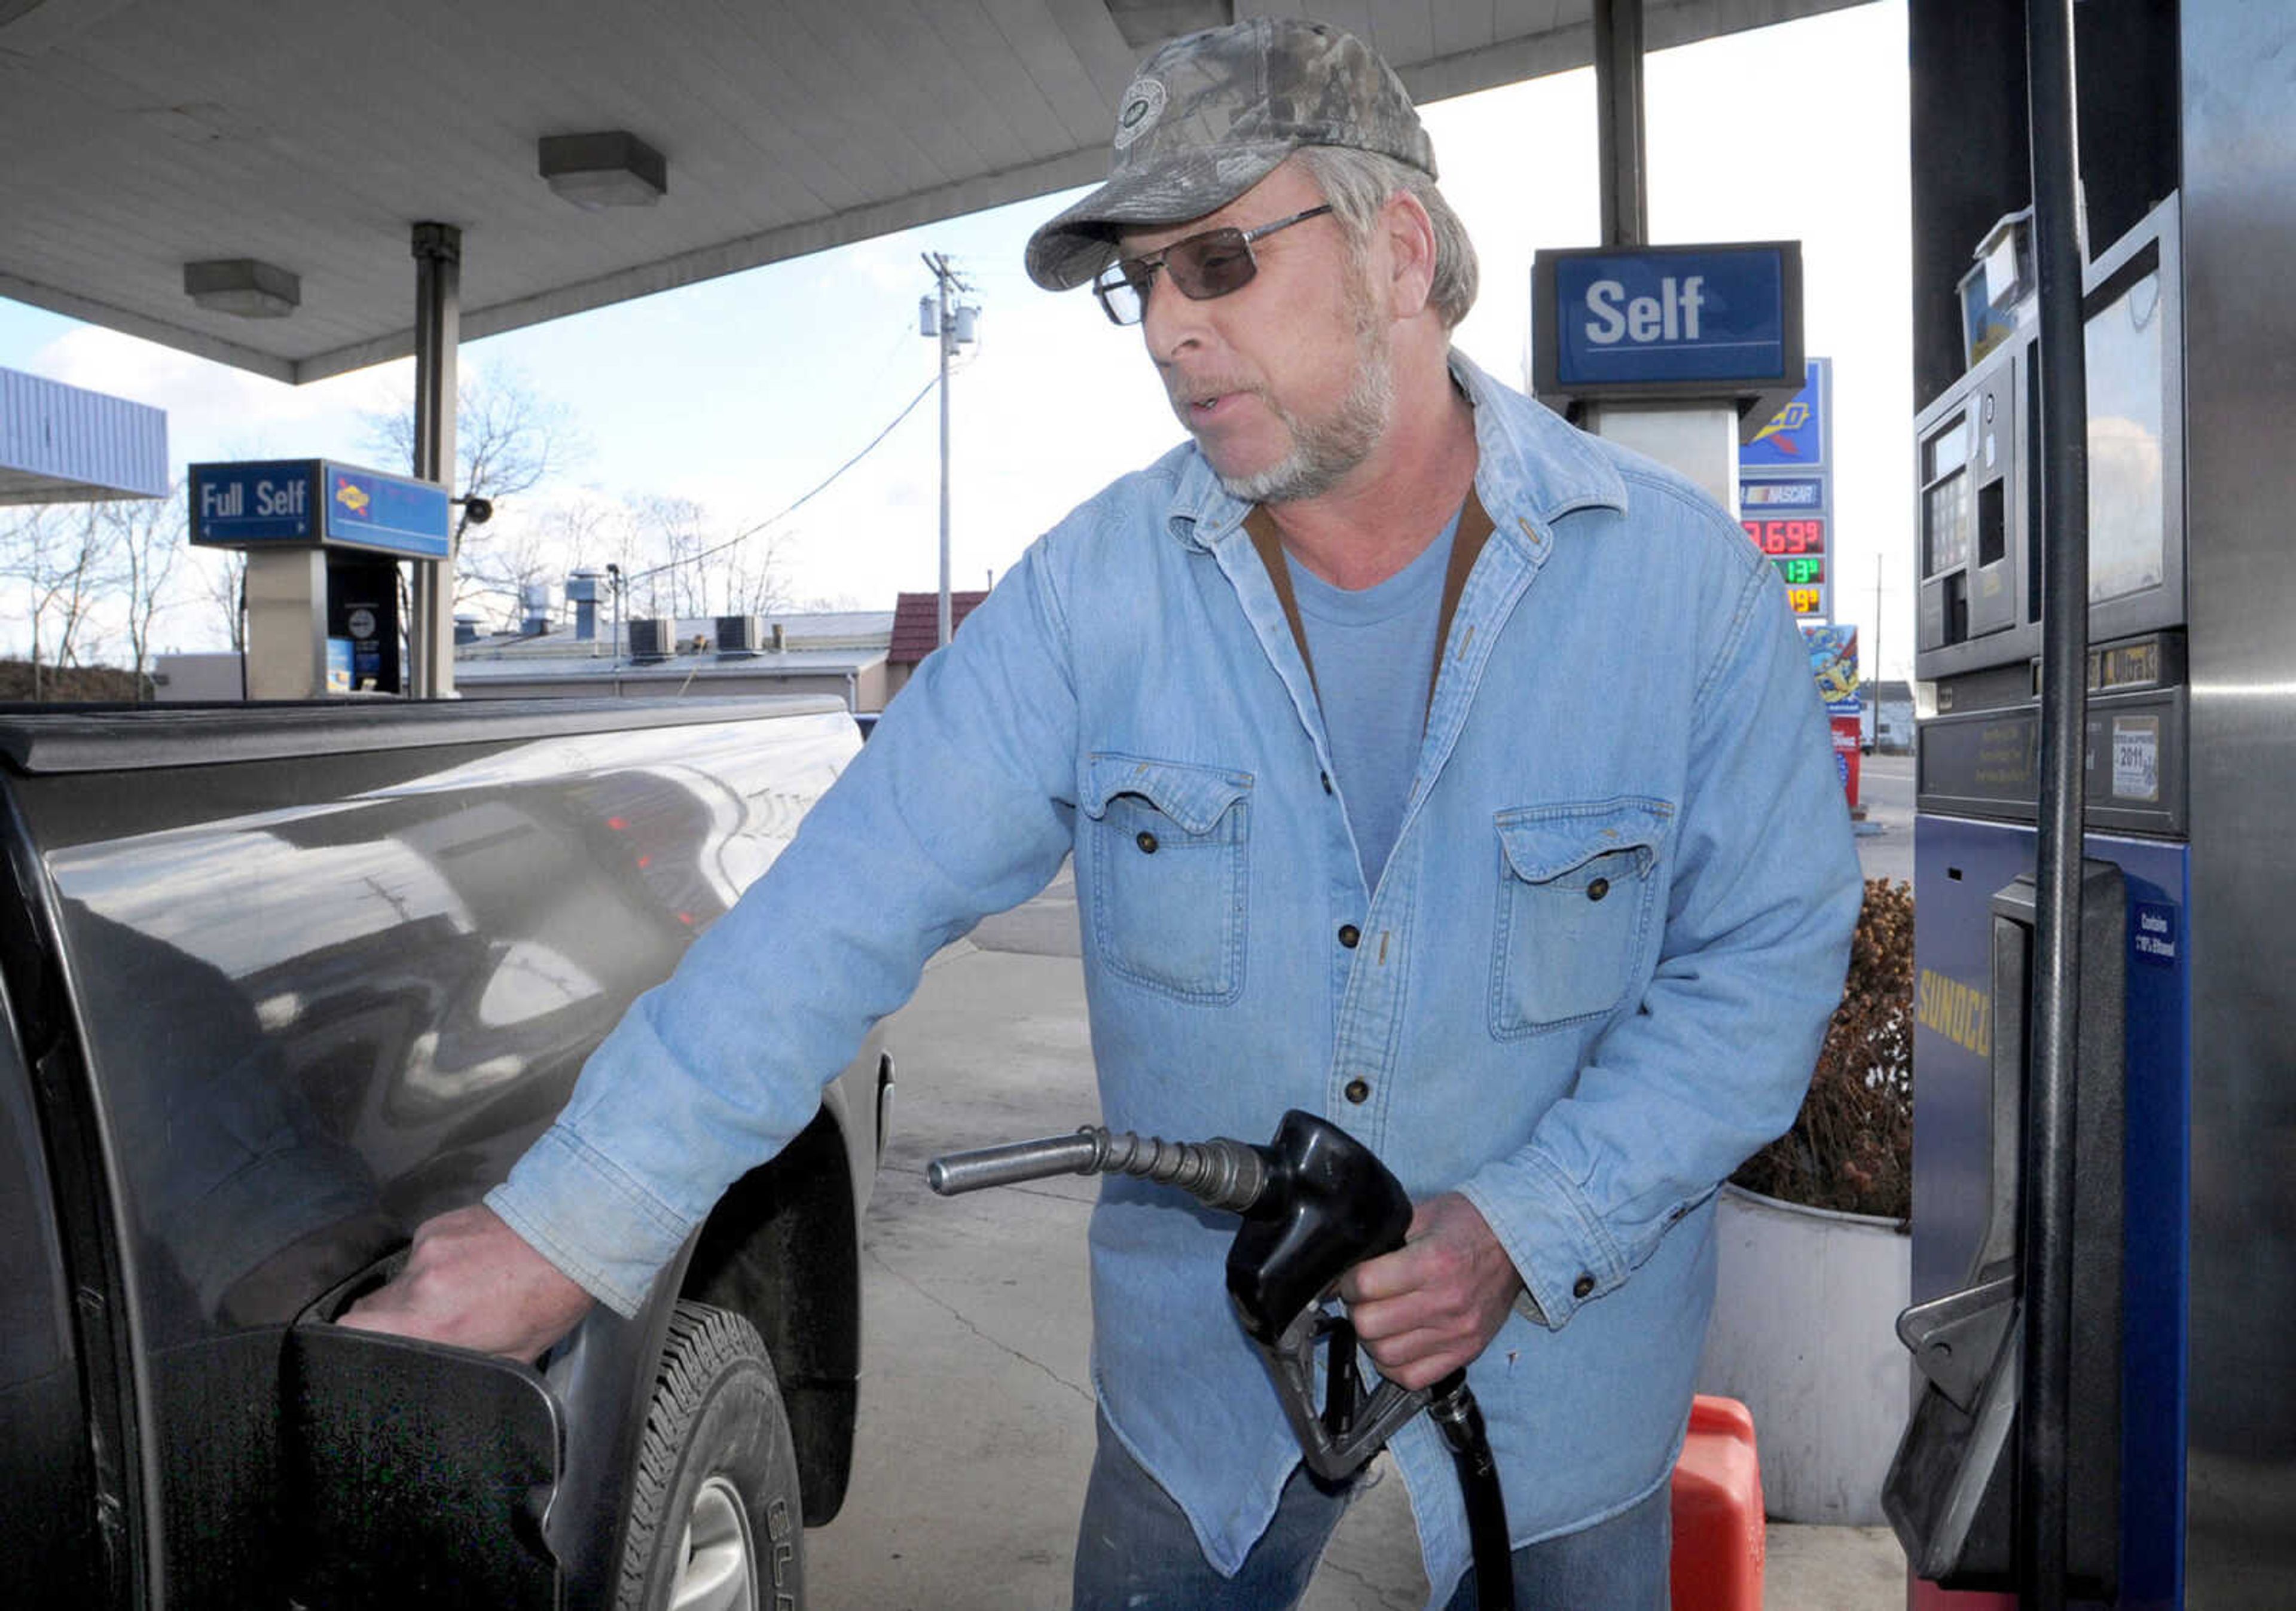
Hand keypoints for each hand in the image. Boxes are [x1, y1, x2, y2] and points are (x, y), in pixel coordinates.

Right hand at [338, 1204, 594, 1362]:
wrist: (574, 1236)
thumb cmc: (549, 1303)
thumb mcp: (511, 1356)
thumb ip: (460, 1364)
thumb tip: (435, 1373)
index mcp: (432, 1322)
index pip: (353, 1332)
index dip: (354, 1345)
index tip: (368, 1353)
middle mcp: (419, 1283)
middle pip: (370, 1307)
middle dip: (388, 1321)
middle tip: (423, 1327)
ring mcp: (426, 1248)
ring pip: (397, 1279)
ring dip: (416, 1291)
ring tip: (460, 1291)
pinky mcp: (437, 1223)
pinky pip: (419, 1252)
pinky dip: (435, 1261)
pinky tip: (470, 1263)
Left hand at [1335, 1192, 1521, 1389]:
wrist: (1517, 1244)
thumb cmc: (1469, 1225)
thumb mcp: (1424, 1213)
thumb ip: (1386, 1235)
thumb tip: (1346, 1261)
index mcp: (1433, 1261)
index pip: (1365, 1285)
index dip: (1348, 1281)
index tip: (1352, 1278)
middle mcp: (1446, 1301)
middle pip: (1369, 1324)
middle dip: (1356, 1309)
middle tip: (1363, 1300)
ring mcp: (1457, 1332)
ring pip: (1385, 1355)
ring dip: (1371, 1339)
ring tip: (1378, 1321)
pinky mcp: (1466, 1352)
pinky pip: (1413, 1377)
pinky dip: (1394, 1365)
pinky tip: (1396, 1344)